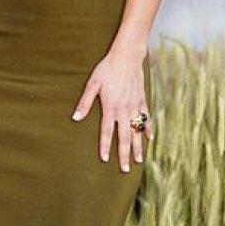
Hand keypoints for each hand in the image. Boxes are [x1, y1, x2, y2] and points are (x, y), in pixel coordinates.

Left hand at [71, 49, 152, 171]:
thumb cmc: (107, 69)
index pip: (107, 131)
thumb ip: (85, 102)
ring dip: (138, 146)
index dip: (106, 146)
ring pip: (137, 130)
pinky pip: (146, 118)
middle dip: (124, 153)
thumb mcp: (92, 83)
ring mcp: (135, 106)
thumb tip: (75, 118)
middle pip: (124, 136)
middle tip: (126, 169)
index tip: (105, 159)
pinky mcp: (142, 100)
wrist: (127, 56)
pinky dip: (147, 128)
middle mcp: (124, 109)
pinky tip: (149, 138)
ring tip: (139, 160)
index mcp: (110, 107)